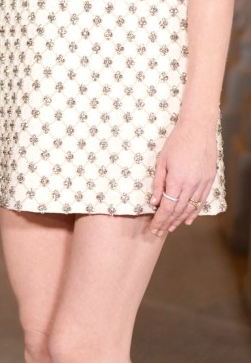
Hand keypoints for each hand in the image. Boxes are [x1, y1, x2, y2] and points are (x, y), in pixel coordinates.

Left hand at [149, 121, 216, 235]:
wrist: (197, 129)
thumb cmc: (176, 142)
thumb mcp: (161, 161)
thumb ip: (158, 183)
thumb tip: (153, 202)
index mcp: (177, 180)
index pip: (167, 207)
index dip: (159, 220)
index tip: (153, 228)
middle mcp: (191, 184)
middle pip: (178, 211)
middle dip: (167, 223)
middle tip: (158, 232)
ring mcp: (202, 183)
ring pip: (190, 208)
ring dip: (179, 220)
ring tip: (170, 228)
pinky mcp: (209, 180)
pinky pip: (201, 201)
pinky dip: (194, 212)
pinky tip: (187, 220)